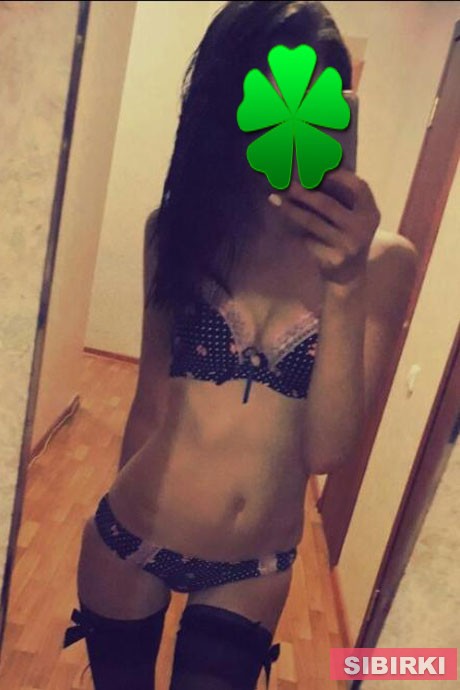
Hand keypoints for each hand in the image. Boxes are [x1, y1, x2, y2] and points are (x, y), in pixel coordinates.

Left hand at [269, 169, 380, 284]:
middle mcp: (362, 229)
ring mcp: (347, 245)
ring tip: (275, 198)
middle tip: (285, 183)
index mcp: (370, 213)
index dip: (339, 176)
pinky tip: (283, 223)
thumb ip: (341, 197)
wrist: (350, 275)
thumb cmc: (347, 236)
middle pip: (328, 205)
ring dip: (291, 209)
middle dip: (304, 192)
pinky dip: (294, 229)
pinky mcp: (332, 258)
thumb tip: (311, 170)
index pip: (359, 187)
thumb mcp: (353, 217)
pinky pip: (307, 238)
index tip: (318, 168)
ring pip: (312, 222)